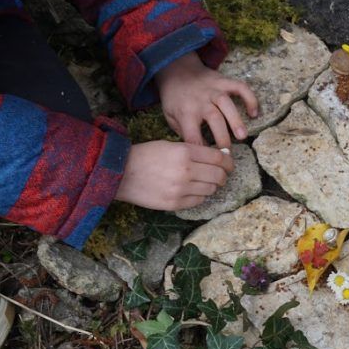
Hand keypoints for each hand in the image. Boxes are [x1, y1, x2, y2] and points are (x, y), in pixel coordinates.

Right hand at [115, 141, 234, 210]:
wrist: (119, 173)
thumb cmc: (145, 156)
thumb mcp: (170, 145)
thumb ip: (194, 151)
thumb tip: (219, 157)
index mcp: (185, 152)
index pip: (219, 159)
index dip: (229, 162)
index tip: (230, 164)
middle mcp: (186, 171)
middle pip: (219, 175)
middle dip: (223, 175)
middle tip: (221, 175)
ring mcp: (180, 189)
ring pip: (211, 189)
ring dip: (212, 186)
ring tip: (205, 182)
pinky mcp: (174, 203)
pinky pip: (198, 201)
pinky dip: (200, 196)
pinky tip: (194, 191)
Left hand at [155, 52, 258, 147]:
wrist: (176, 69)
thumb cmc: (174, 98)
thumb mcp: (169, 116)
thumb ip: (183, 132)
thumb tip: (199, 149)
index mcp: (186, 112)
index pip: (193, 135)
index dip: (201, 150)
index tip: (209, 160)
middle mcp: (201, 100)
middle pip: (214, 120)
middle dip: (223, 137)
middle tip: (228, 153)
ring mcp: (214, 90)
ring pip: (227, 104)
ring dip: (236, 120)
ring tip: (243, 136)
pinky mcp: (224, 81)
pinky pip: (240, 88)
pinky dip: (250, 99)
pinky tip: (254, 113)